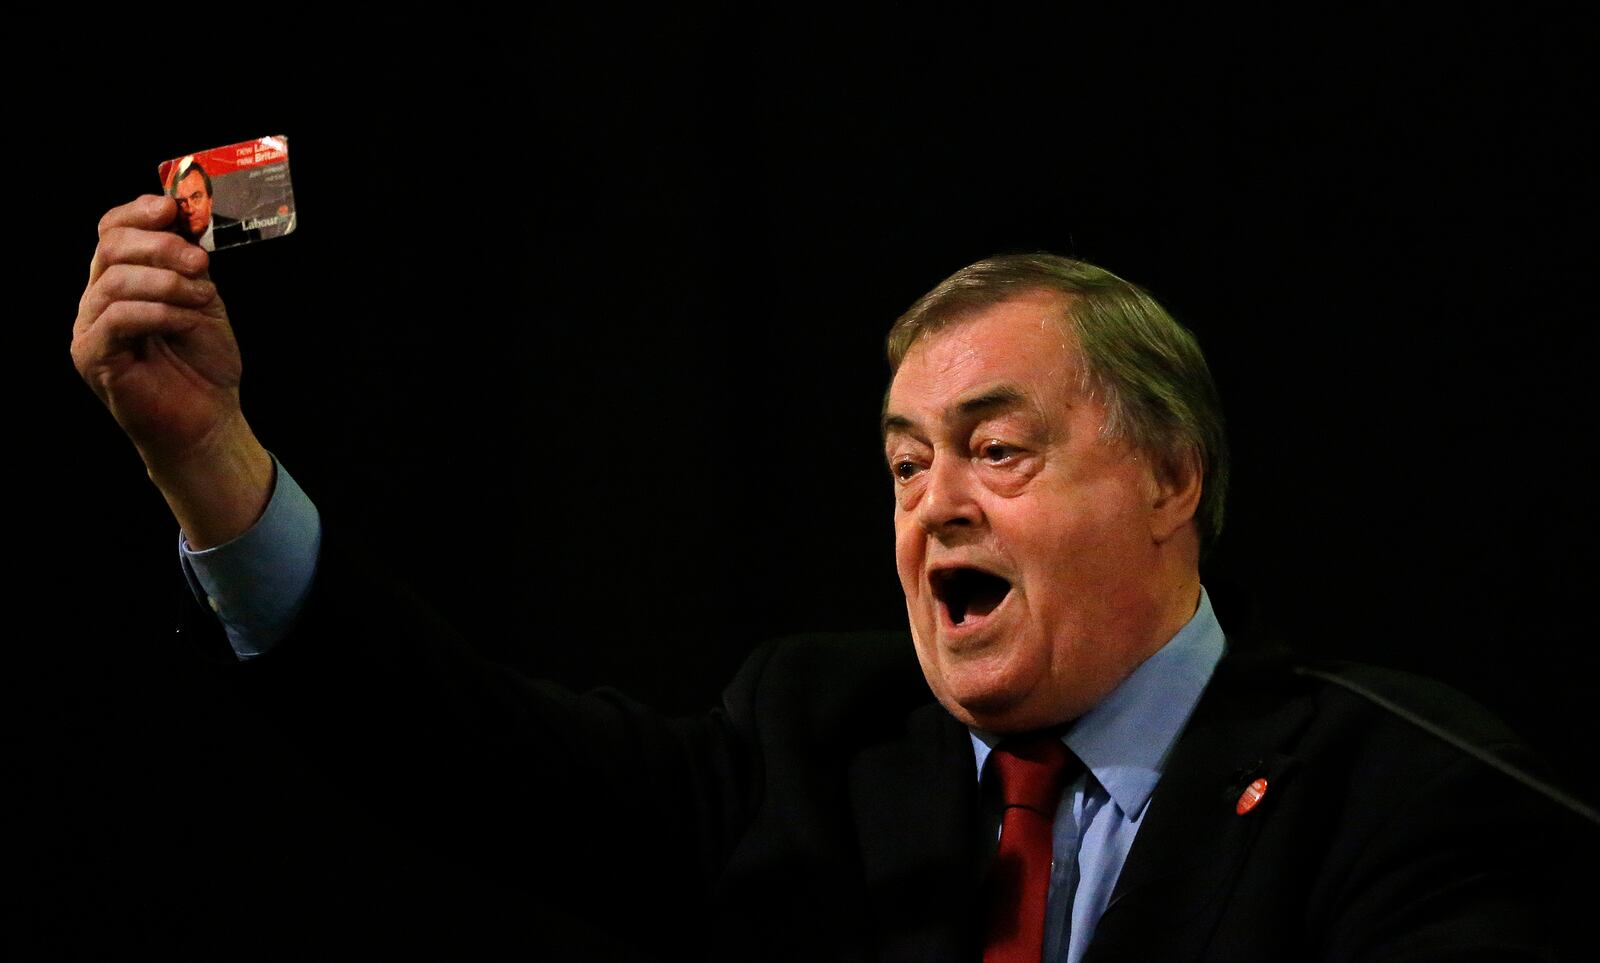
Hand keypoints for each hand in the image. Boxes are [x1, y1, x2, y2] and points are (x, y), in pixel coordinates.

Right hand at [72, 195, 271, 547]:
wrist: (209, 419)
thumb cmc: (205, 364)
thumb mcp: (204, 301)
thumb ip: (190, 265)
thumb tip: (187, 222)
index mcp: (122, 280)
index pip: (112, 231)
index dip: (138, 212)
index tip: (172, 207)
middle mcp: (98, 300)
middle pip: (109, 248)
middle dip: (158, 246)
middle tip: (199, 261)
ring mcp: (90, 328)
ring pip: (113, 281)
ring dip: (166, 283)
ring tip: (202, 297)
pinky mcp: (92, 357)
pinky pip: (116, 319)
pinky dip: (157, 312)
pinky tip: (184, 321)